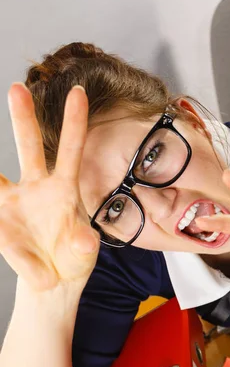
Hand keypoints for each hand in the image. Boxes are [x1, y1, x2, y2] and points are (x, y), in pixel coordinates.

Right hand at [0, 83, 99, 291]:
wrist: (54, 279)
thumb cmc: (73, 259)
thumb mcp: (84, 254)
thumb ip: (84, 246)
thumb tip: (83, 241)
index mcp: (65, 189)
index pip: (71, 150)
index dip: (74, 122)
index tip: (79, 92)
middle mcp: (37, 187)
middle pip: (29, 147)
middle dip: (23, 118)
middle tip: (16, 87)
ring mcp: (14, 200)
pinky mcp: (0, 218)